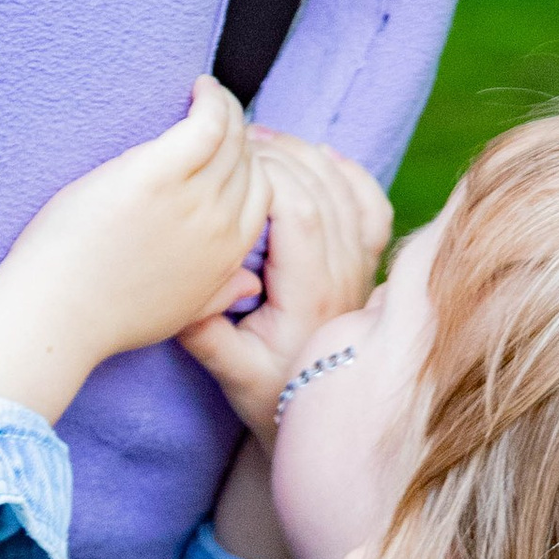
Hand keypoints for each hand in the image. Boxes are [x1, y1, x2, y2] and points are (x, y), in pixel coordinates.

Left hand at [0, 78, 268, 429]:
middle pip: (248, 161)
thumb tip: (249, 283)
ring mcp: (192, 199)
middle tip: (215, 116)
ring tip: (207, 94)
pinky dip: (212, 100)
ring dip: (226, 108)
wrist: (59, 314)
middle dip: (239, 134)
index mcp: (228, 258)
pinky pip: (207, 124)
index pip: (262, 194)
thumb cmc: (106, 315)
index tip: (227, 151)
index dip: (249, 166)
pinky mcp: (159, 175)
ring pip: (232, 137)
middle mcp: (219, 226)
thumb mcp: (180, 313)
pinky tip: (200, 87)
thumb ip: (219, 293)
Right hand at [180, 135, 392, 441]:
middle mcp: (346, 276)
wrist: (318, 419)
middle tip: (236, 140)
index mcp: (312, 296)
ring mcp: (362, 268)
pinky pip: (372, 205)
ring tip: (261, 140)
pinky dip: (349, 172)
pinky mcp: (366, 265)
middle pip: (324, 190)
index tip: (230, 161)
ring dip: (307, 155)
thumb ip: (207, 334)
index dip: (269, 176)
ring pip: (347, 190)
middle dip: (280, 155)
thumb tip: (186, 291)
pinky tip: (318, 155)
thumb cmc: (269, 397)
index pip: (302, 213)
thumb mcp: (231, 373)